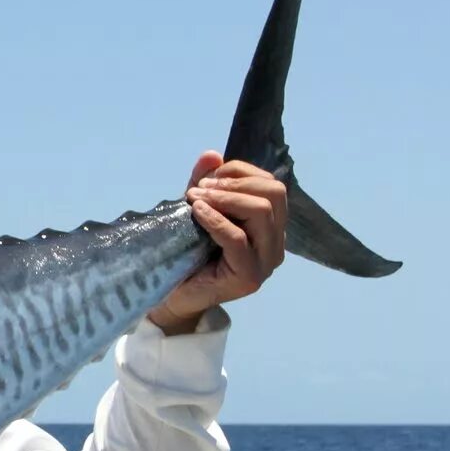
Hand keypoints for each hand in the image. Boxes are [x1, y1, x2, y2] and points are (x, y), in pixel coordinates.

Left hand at [148, 151, 287, 334]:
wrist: (173, 296)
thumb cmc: (187, 253)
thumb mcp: (198, 211)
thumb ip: (207, 184)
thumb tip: (211, 154)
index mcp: (271, 227)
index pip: (272, 186)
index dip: (241, 172)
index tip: (208, 176)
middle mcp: (276, 243)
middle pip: (274, 194)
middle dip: (236, 182)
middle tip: (200, 187)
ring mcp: (266, 262)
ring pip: (262, 212)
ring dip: (225, 198)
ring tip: (195, 197)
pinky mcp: (249, 277)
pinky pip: (238, 238)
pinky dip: (216, 219)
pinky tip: (196, 211)